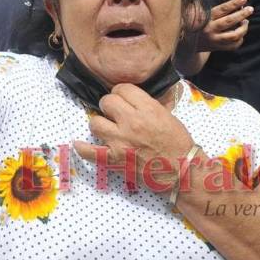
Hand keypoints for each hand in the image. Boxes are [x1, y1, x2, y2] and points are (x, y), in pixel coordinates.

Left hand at [74, 84, 193, 192]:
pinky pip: (90, 152)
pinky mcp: (114, 159)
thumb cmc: (178, 143)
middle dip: (110, 105)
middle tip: (115, 113)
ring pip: (95, 122)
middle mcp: (131, 122)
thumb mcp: (167, 115)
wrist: (182, 171)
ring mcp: (120, 141)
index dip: (121, 92)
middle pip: (107, 102)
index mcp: (147, 109)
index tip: (123, 98)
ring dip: (100, 124)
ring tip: (105, 128)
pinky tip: (78, 144)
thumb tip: (131, 100)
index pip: (122, 89)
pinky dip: (82, 148)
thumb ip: (148, 105)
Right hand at [196, 0, 252, 51]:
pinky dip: (240, 40)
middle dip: (241, 14)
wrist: (186, 43)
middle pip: (229, 22)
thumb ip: (202, 3)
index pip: (222, 10)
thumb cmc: (194, 23)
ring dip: (243, 28)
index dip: (233, 4)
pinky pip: (233, 45)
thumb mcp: (195, 11)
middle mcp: (210, 29)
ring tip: (246, 22)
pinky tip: (241, 33)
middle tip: (250, 9)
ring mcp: (214, 40)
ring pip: (233, 36)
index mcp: (205, 18)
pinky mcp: (217, 48)